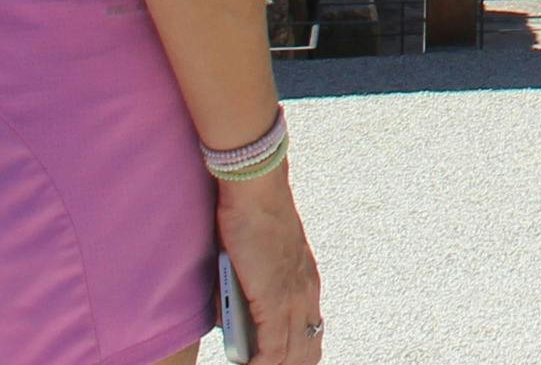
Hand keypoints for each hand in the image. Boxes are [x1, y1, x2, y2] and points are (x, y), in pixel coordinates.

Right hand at [214, 167, 324, 364]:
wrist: (255, 192)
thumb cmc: (251, 218)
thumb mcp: (256, 262)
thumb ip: (250, 292)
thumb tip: (230, 319)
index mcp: (306, 283)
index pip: (311, 331)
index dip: (299, 354)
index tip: (284, 363)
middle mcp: (306, 292)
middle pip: (307, 348)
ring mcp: (293, 296)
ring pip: (293, 352)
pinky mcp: (275, 298)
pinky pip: (272, 347)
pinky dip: (261, 363)